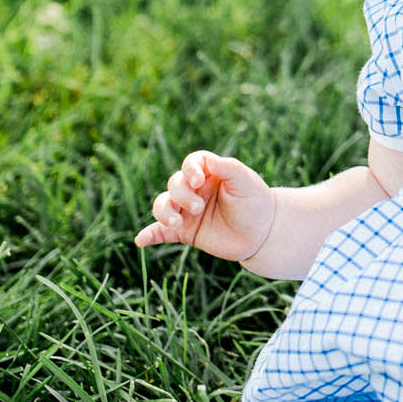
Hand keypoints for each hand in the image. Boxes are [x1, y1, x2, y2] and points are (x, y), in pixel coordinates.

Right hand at [136, 150, 275, 260]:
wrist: (261, 234)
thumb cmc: (255, 202)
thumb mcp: (245, 182)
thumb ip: (228, 168)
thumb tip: (208, 160)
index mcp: (208, 174)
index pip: (190, 164)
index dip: (189, 170)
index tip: (197, 180)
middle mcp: (194, 190)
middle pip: (174, 185)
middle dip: (182, 195)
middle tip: (198, 208)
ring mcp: (186, 211)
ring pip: (162, 205)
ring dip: (163, 212)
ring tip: (175, 222)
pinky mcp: (184, 232)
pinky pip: (161, 232)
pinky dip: (150, 235)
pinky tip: (141, 240)